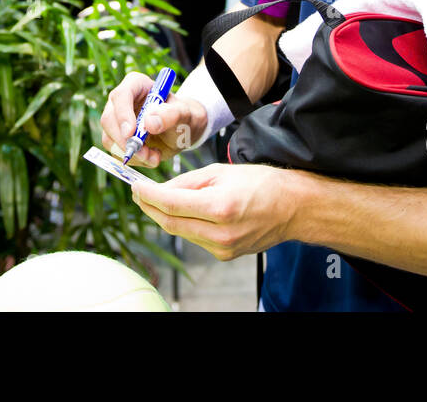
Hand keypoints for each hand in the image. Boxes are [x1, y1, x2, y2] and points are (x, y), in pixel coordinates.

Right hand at [100, 72, 207, 166]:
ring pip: (109, 139)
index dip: (122, 114)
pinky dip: (134, 160)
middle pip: (108, 119)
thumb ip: (171, 114)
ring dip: (131, 154)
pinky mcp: (117, 138)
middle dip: (124, 140)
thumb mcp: (184, 114)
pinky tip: (151, 157)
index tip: (131, 133)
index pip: (121, 95)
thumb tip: (149, 123)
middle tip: (145, 153)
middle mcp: (121, 101)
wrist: (182, 131)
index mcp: (136, 85)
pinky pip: (116, 152)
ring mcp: (116, 121)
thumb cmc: (183, 117)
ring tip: (154, 156)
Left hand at [130, 163, 295, 260]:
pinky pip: (194, 238)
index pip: (171, 204)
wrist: (291, 207)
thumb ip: (187, 182)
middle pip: (170, 222)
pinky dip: (185, 224)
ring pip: (181, 232)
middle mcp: (220, 232)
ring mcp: (222, 247)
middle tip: (138, 193)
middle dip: (149, 207)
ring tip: (157, 198)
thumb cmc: (261, 183)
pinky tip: (184, 211)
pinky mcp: (224, 255)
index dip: (148, 195)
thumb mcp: (221, 171)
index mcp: (220, 207)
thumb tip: (160, 190)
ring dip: (165, 216)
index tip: (135, 186)